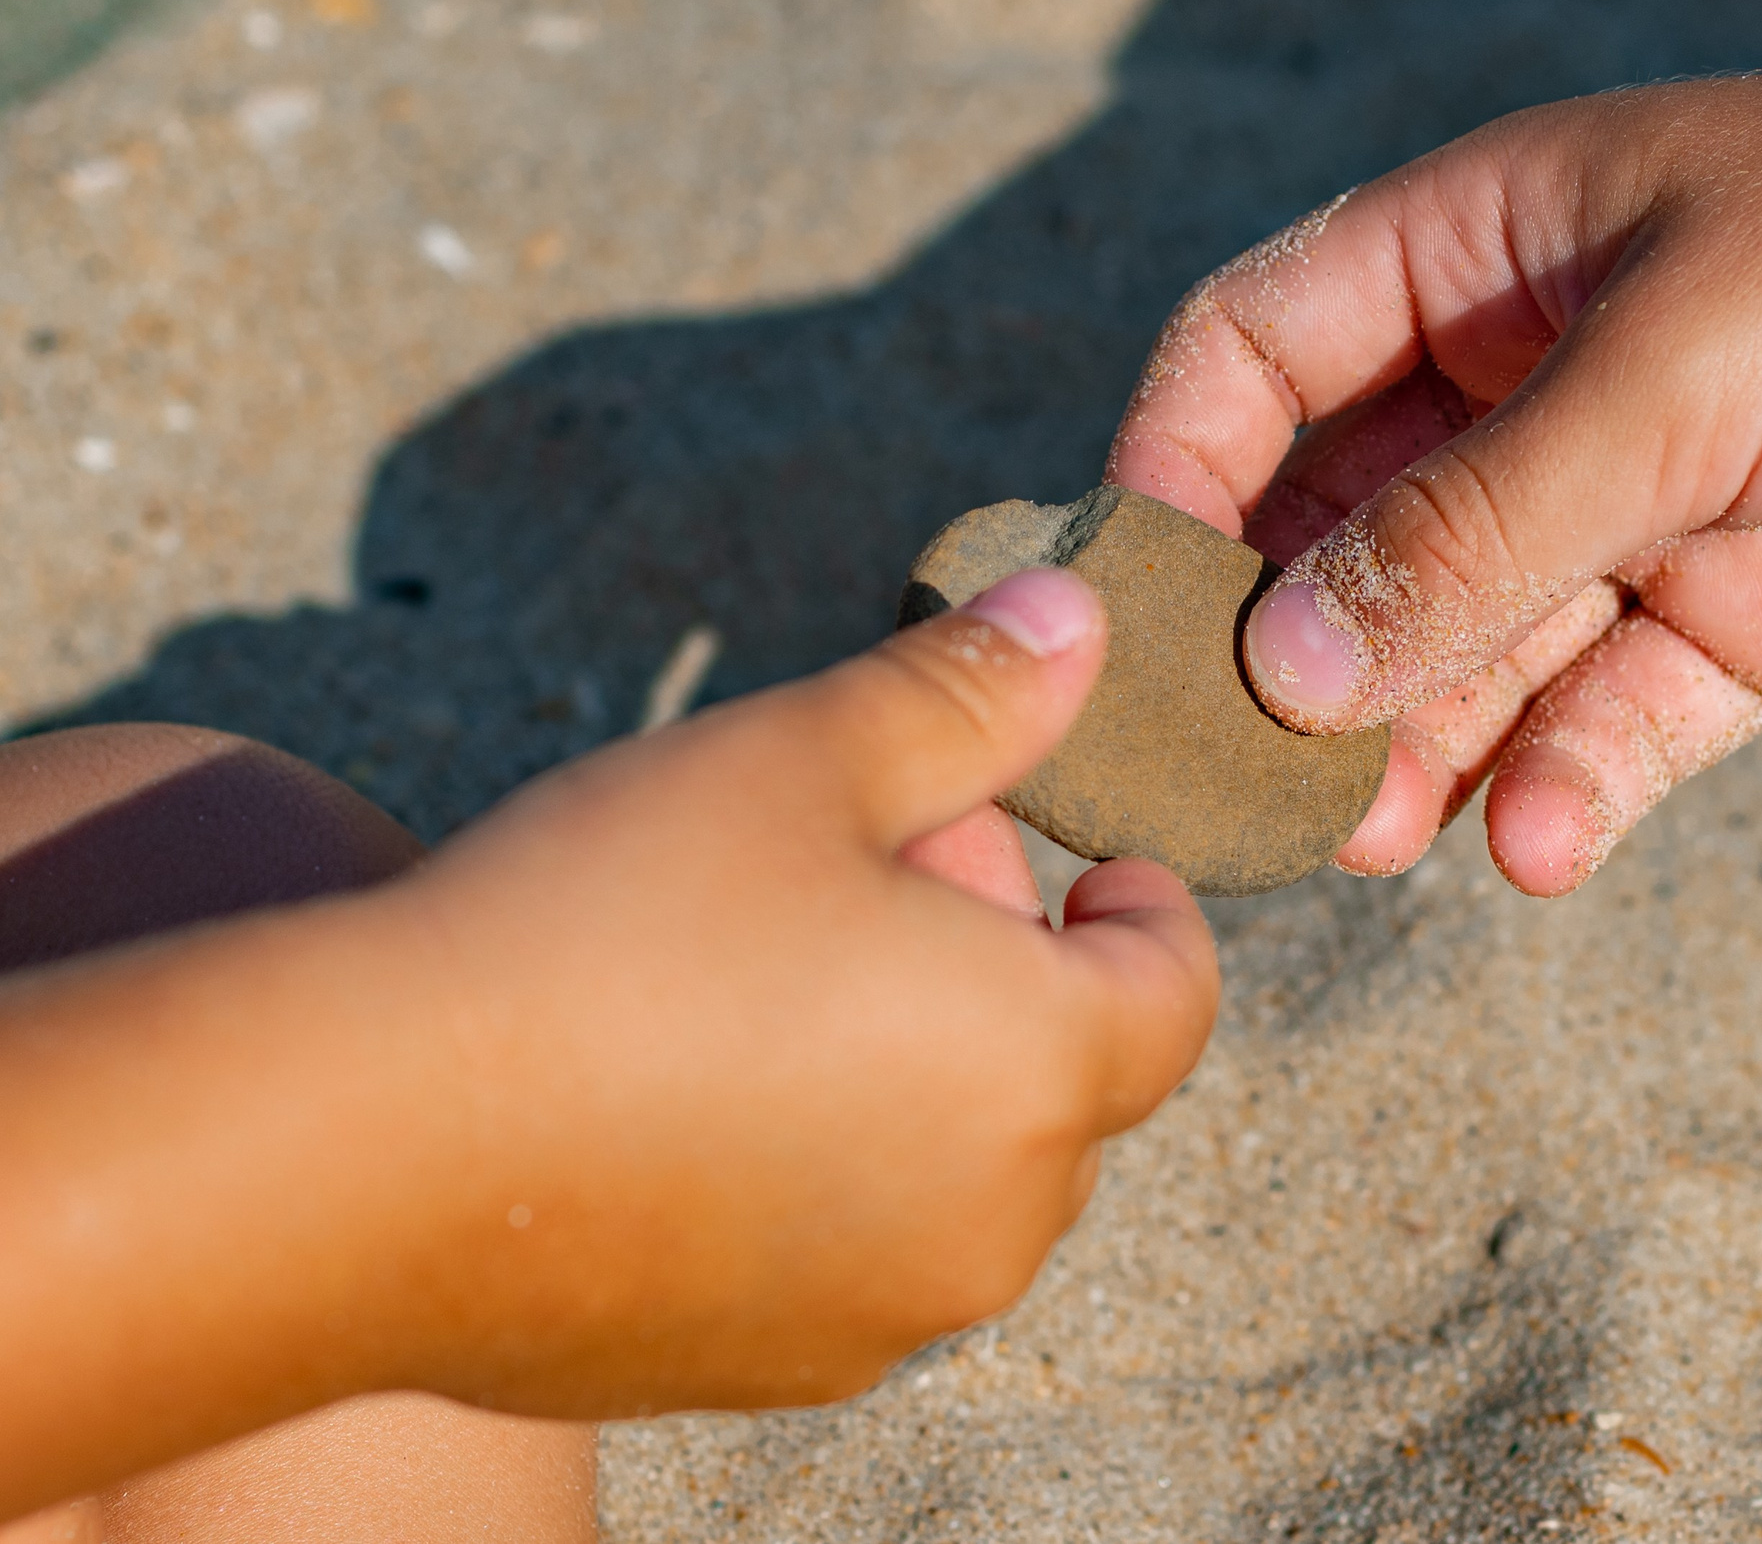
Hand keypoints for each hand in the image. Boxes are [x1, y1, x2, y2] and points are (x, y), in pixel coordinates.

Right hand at [379, 566, 1217, 1415]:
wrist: (357, 1150)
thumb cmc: (605, 923)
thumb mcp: (804, 757)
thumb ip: (972, 692)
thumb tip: (1084, 619)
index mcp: (1041, 1070)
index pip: (1174, 990)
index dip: (1139, 903)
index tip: (1072, 850)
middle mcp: (992, 1225)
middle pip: (1069, 1083)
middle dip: (1011, 967)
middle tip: (886, 864)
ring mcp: (878, 1318)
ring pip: (963, 1174)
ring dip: (921, 1070)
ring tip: (782, 965)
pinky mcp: (760, 1372)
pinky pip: (854, 1254)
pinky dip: (829, 1170)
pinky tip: (697, 1086)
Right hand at [1109, 0, 1761, 893]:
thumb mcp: (1674, 372)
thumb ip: (1473, 527)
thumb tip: (1277, 669)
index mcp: (1486, 249)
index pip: (1256, 355)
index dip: (1177, 478)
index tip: (1133, 625)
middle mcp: (1542, 380)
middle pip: (1350, 533)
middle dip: (1296, 662)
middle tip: (1246, 797)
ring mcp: (1648, 504)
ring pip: (1475, 649)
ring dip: (1417, 748)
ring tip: (1369, 844)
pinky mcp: (1753, 613)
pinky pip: (1620, 717)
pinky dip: (1571, 782)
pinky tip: (1534, 846)